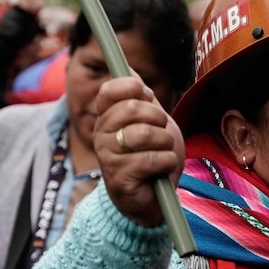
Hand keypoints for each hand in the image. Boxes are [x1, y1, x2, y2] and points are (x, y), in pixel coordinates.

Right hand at [91, 77, 183, 227]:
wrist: (155, 199)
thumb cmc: (153, 157)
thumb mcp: (150, 121)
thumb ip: (139, 98)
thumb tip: (128, 69)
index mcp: (106, 117)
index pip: (110, 89)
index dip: (133, 89)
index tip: (148, 98)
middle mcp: (101, 135)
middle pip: (131, 109)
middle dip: (158, 119)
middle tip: (161, 133)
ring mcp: (108, 157)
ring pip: (145, 134)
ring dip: (165, 143)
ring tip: (162, 153)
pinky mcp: (120, 179)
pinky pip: (153, 159)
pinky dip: (167, 162)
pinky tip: (162, 170)